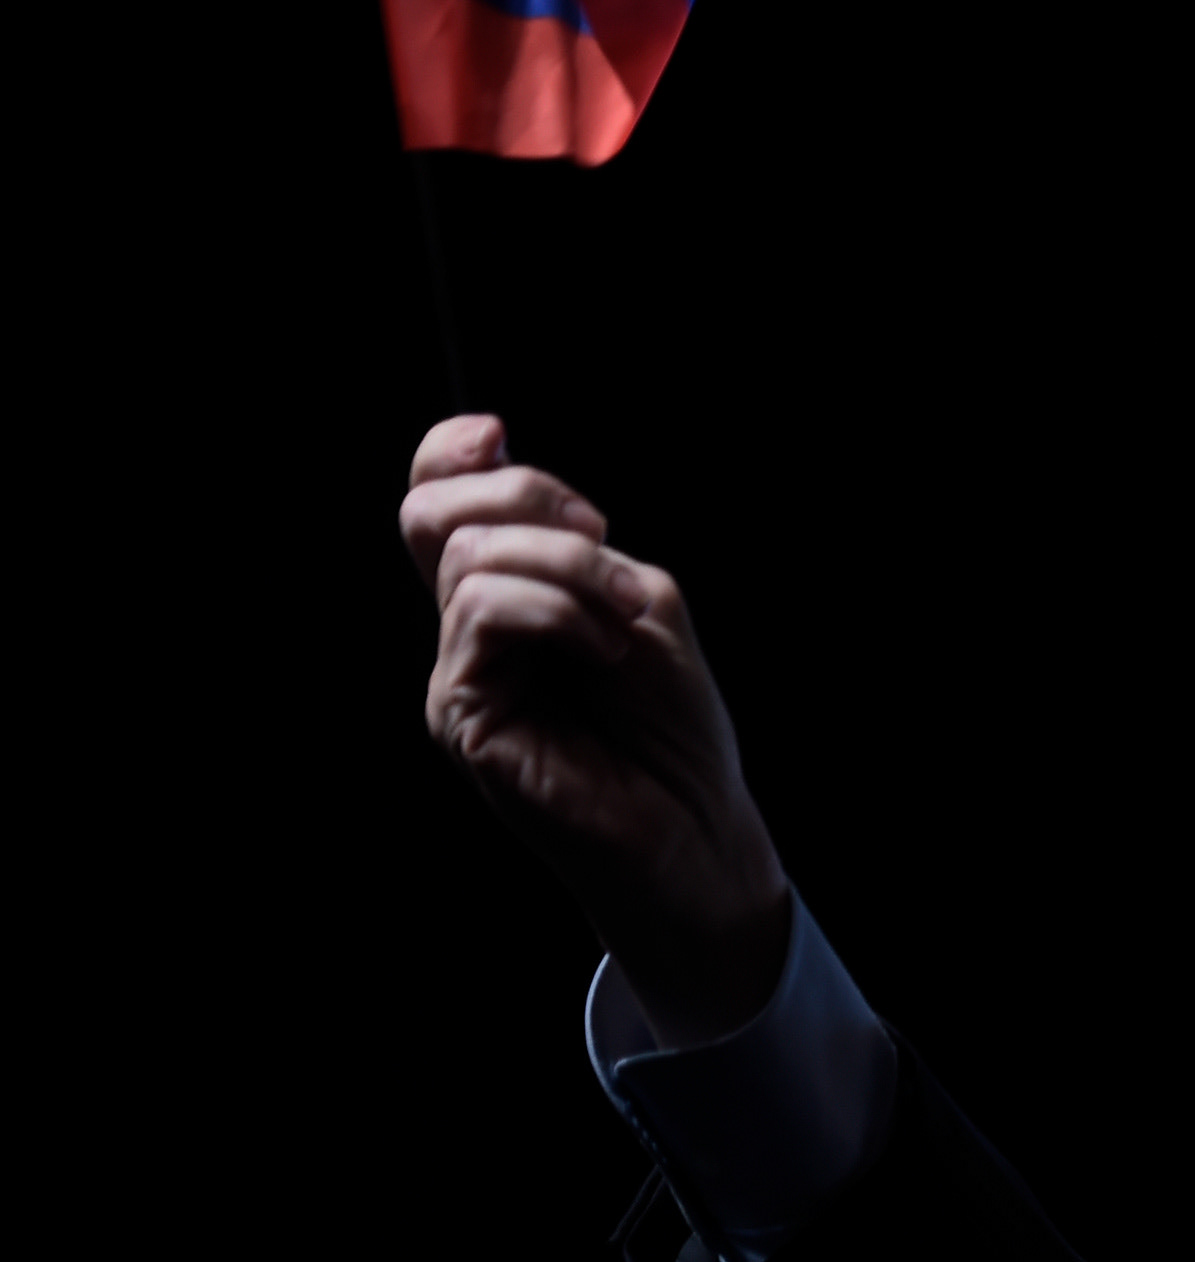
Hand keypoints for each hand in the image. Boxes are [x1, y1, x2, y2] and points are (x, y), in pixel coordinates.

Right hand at [403, 413, 791, 1041]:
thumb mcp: (638, 602)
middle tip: (599, 535)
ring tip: (623, 623)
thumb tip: (496, 467)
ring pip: (472, 559)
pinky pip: (483, 612)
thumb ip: (574, 544)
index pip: (436, 503)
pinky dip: (560, 611)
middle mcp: (467, 633)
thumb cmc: (674, 725)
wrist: (695, 826)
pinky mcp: (461, 715)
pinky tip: (606, 652)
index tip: (497, 435)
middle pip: (431, 514)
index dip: (449, 453)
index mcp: (507, 598)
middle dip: (522, 496)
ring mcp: (457, 675)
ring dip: (572, 569)